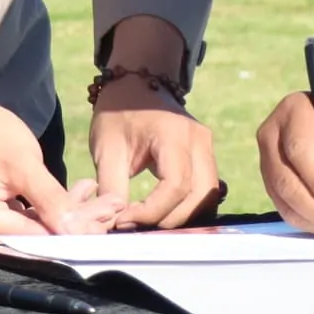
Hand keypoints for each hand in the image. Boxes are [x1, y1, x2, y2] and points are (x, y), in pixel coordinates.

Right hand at [0, 52, 111, 237]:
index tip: (102, 225)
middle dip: (75, 221)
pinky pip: (26, 215)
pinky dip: (52, 205)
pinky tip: (82, 193)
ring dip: (68, 212)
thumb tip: (78, 232)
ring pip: (34, 225)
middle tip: (110, 208)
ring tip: (103, 200)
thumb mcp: (23, 163)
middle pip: (34, 233)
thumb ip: (51, 200)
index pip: (29, 236)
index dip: (68, 234)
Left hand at [91, 82, 221, 226]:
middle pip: (199, 195)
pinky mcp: (206, 156)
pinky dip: (188, 207)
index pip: (175, 185)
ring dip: (181, 216)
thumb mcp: (106, 149)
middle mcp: (199, 140)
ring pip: (207, 196)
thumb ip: (111, 187)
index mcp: (173, 134)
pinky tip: (163, 214)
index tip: (123, 221)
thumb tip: (114, 224)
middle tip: (136, 228)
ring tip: (148, 224)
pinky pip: (205, 190)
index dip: (152, 212)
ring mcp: (207, 147)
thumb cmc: (118, 114)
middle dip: (168, 219)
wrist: (135, 85)